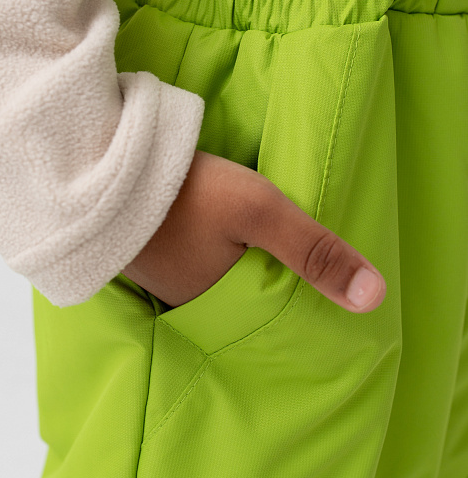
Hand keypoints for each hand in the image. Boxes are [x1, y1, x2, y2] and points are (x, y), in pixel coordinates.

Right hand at [121, 150, 385, 312]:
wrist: (103, 165)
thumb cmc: (187, 194)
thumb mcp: (260, 212)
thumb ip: (314, 250)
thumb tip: (374, 297)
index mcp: (218, 305)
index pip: (270, 312)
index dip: (295, 298)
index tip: (317, 285)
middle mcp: (189, 301)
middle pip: (242, 295)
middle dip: (267, 281)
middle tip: (291, 258)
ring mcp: (165, 277)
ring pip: (217, 276)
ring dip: (237, 262)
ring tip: (262, 244)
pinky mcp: (151, 251)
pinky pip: (192, 259)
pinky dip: (211, 249)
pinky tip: (217, 232)